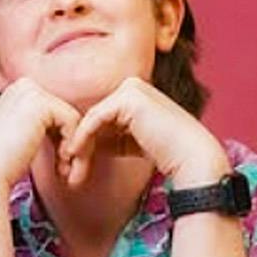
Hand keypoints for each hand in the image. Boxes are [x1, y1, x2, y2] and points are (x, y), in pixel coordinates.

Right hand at [0, 78, 84, 197]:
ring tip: (65, 172)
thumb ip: (42, 128)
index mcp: (19, 92)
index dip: (61, 142)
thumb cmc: (3, 166)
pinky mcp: (41, 103)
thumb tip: (73, 132)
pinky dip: (73, 145)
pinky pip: (74, 121)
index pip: (55, 113)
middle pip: (66, 113)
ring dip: (76, 149)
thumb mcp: (25, 138)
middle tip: (66, 172)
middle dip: (71, 145)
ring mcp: (31, 91)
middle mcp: (25, 86)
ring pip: (73, 119)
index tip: (59, 167)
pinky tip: (61, 162)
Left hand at [59, 77, 230, 186]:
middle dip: (79, 144)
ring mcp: (130, 89)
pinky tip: (76, 156)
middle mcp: (132, 86)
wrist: (189, 155)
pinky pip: (95, 120)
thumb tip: (81, 145)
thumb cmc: (166, 154)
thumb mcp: (130, 143)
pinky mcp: (127, 98)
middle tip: (67, 170)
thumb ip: (110, 138)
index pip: (102, 117)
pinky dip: (82, 139)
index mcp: (135, 94)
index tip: (75, 167)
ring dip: (78, 145)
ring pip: (92, 119)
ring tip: (71, 170)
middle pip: (95, 116)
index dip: (86, 142)